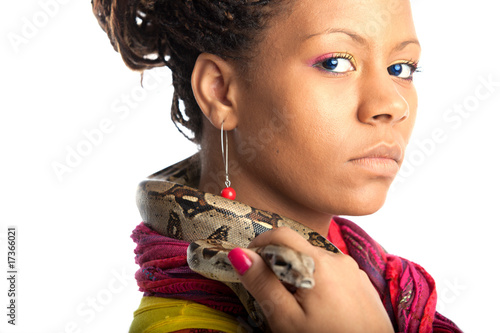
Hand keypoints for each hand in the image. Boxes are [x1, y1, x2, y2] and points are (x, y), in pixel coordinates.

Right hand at [228, 227, 393, 332]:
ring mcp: (353, 270)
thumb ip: (262, 283)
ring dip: (299, 274)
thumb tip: (238, 253)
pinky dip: (318, 282)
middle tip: (271, 294)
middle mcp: (338, 258)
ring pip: (315, 260)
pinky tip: (319, 308)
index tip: (249, 266)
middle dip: (278, 264)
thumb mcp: (286, 319)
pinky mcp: (361, 282)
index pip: (281, 234)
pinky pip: (332, 272)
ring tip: (296, 305)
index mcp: (318, 262)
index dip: (259, 244)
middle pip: (298, 247)